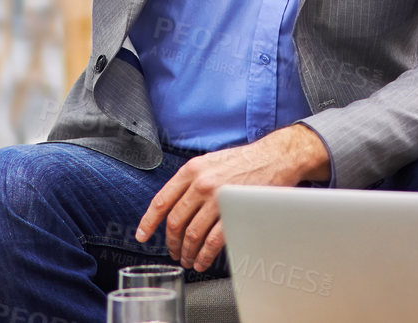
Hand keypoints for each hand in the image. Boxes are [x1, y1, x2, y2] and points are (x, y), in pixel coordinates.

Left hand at [134, 124, 329, 271]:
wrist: (275, 157)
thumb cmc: (244, 160)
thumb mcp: (210, 161)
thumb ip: (191, 180)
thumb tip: (175, 203)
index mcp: (191, 170)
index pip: (162, 200)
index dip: (149, 222)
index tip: (142, 236)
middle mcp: (201, 183)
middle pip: (176, 222)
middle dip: (172, 243)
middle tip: (174, 252)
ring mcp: (217, 199)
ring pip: (192, 235)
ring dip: (187, 252)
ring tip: (189, 260)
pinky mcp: (234, 213)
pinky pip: (212, 241)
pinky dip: (204, 255)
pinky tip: (203, 260)